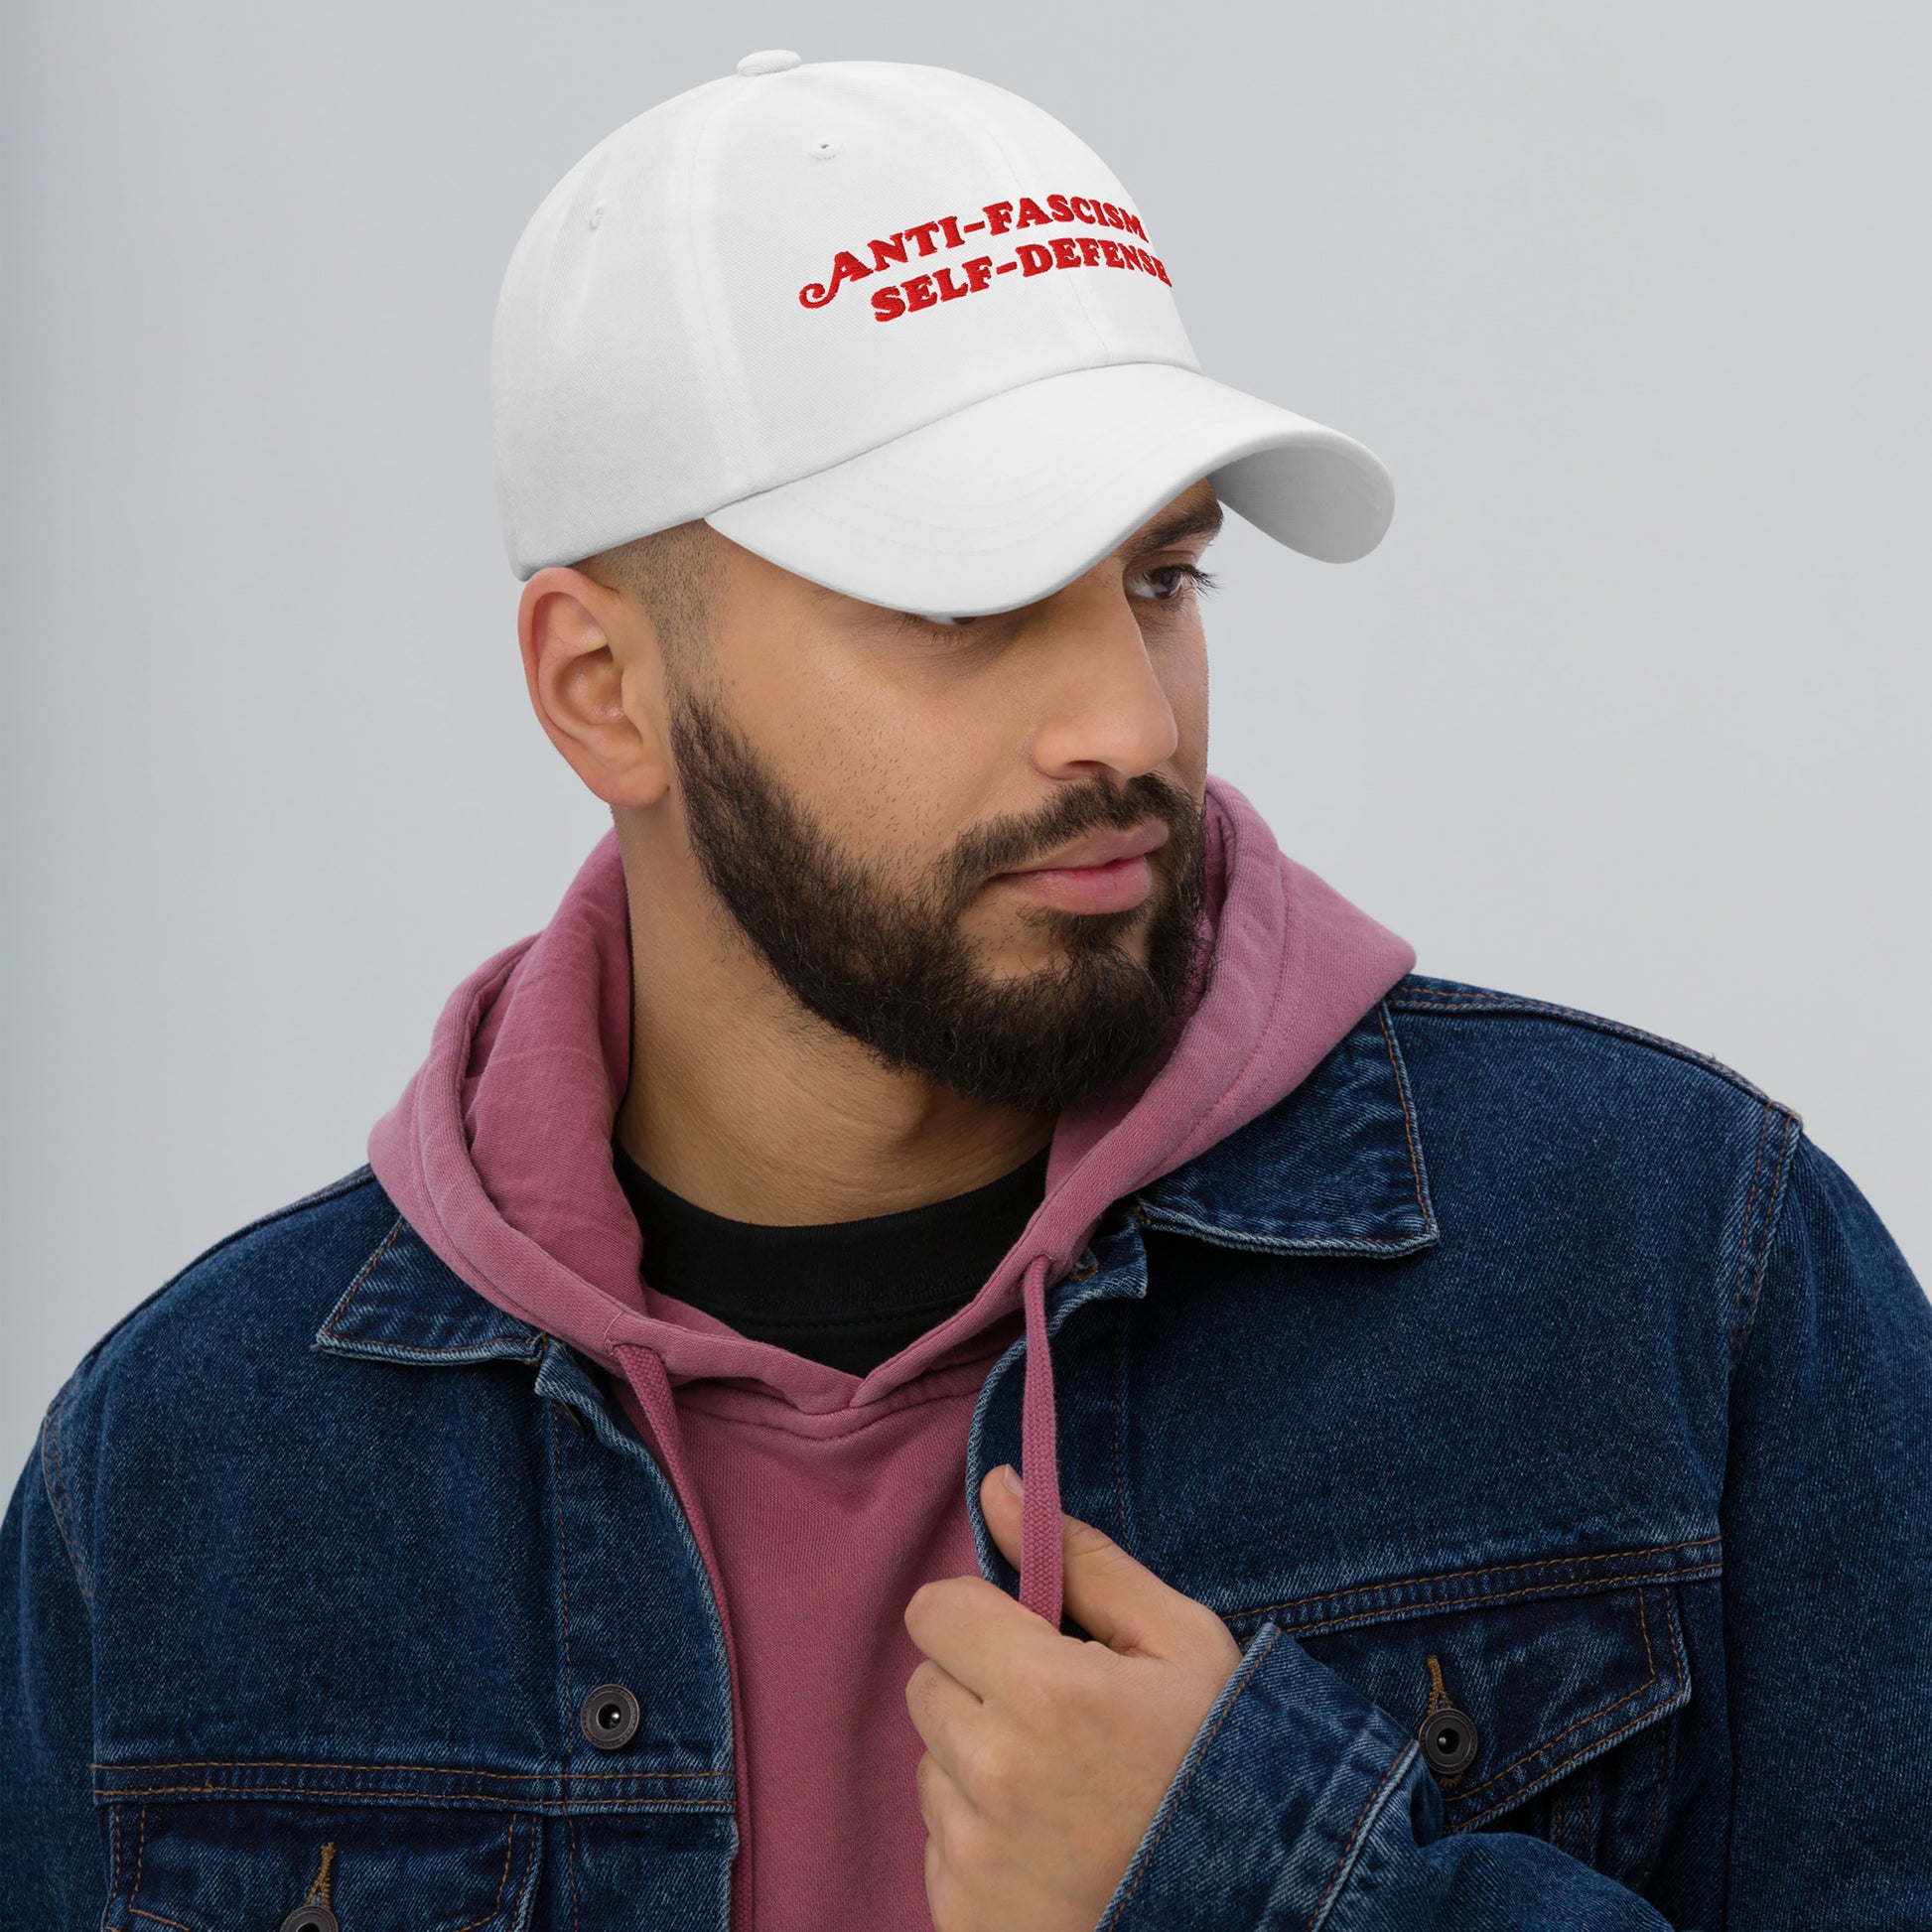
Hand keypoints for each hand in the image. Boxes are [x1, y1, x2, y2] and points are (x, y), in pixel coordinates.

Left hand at [903, 1464, 1242, 1931]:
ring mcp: (974, 1859)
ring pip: (932, 1766)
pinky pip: (939, 1846)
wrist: (1257, 1910)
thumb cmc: (1223, 1764)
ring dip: (979, 1766)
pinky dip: (982, 1840)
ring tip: (1066, 1792)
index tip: (1028, 1640)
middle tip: (1059, 1721)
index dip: (981, 1616)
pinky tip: (1053, 1848)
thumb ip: (1082, 1559)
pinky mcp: (961, 1919)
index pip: (934, 1611)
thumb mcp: (1181, 1643)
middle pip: (928, 1685)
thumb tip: (1001, 1487)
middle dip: (980, 1688)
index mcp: (1045, 1692)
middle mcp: (994, 1776)